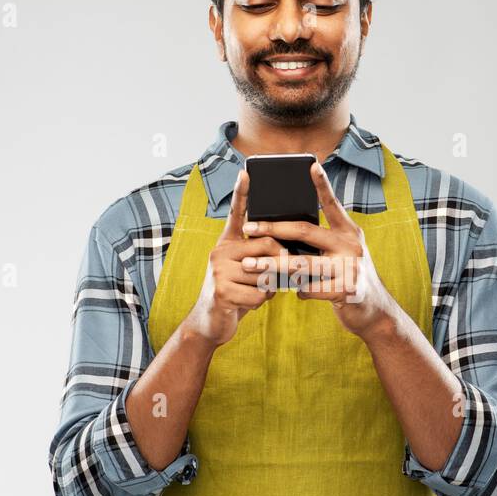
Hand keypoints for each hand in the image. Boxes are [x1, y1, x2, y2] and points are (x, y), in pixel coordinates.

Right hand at [184, 168, 286, 347]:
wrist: (210, 322)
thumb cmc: (236, 293)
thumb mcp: (246, 271)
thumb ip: (259, 257)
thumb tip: (286, 250)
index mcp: (227, 243)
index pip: (235, 214)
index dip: (241, 193)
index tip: (246, 172)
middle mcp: (219, 251)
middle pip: (266, 245)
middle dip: (280, 263)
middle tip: (279, 277)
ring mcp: (218, 270)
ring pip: (265, 273)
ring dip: (268, 288)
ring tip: (253, 293)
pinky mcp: (221, 291)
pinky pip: (259, 293)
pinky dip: (260, 302)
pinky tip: (246, 304)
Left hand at [241, 161, 399, 338]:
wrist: (375, 311)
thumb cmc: (349, 278)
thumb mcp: (342, 254)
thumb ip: (322, 243)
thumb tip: (285, 233)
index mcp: (349, 232)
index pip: (333, 205)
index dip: (322, 185)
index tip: (311, 165)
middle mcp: (351, 245)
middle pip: (305, 232)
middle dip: (273, 229)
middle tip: (250, 227)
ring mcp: (350, 268)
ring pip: (301, 264)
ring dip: (272, 265)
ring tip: (251, 265)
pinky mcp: (345, 291)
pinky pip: (309, 289)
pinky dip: (297, 291)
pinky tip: (294, 291)